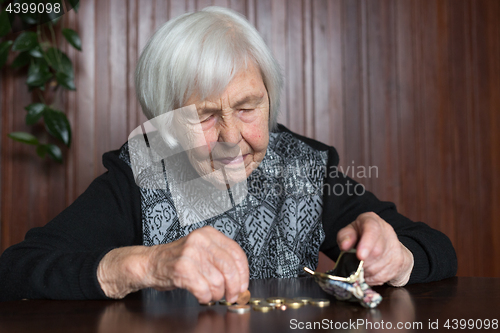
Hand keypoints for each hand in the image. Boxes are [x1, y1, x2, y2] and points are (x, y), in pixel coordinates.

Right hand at [97, 226, 248, 302]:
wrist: (150, 262)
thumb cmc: (177, 259)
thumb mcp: (201, 249)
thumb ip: (220, 258)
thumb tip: (241, 278)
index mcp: (208, 234)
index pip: (236, 253)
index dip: (243, 273)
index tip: (243, 284)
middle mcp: (200, 241)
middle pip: (229, 268)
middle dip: (234, 287)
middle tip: (232, 295)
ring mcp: (190, 254)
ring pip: (217, 282)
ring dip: (216, 294)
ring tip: (210, 294)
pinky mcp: (182, 269)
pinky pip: (203, 290)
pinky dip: (205, 297)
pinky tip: (201, 295)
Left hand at [336, 212, 413, 285]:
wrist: (384, 244)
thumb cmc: (361, 236)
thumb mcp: (350, 232)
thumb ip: (345, 236)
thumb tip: (345, 245)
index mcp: (372, 221)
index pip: (372, 230)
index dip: (367, 244)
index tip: (360, 256)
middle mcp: (387, 231)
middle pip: (376, 252)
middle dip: (361, 262)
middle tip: (353, 264)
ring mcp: (395, 247)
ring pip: (378, 267)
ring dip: (365, 271)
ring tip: (360, 267)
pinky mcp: (399, 262)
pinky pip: (382, 276)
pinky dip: (371, 278)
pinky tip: (368, 272)